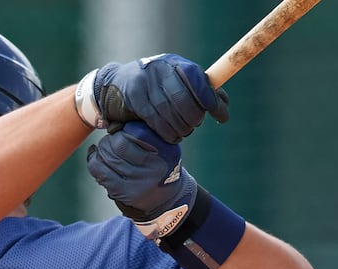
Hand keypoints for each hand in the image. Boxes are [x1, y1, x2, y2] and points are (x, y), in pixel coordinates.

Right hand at [76, 54, 229, 143]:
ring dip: (180, 129)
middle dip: (193, 118)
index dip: (211, 99)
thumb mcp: (176, 84)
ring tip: (182, 133)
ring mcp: (145, 81)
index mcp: (175, 63)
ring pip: (170, 112)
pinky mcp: (133, 96)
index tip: (221, 116)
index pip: (198, 78)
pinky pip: (156, 120)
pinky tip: (170, 136)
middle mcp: (160, 68)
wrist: (112, 85)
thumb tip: (224, 105)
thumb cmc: (152, 88)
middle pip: (185, 100)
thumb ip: (200, 92)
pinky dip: (166, 132)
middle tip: (194, 126)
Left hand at [87, 121, 196, 238]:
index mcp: (165, 151)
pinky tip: (95, 156)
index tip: (120, 131)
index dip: (122, 129)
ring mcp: (138, 182)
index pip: (135, 132)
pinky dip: (93, 160)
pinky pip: (100, 171)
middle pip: (118, 143)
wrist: (167, 200)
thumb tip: (113, 123)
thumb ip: (145, 133)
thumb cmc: (160, 167)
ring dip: (101, 149)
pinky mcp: (125, 192)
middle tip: (110, 141)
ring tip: (105, 150)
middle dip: (110, 139)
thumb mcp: (164, 147)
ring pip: (107, 156)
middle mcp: (154, 167)